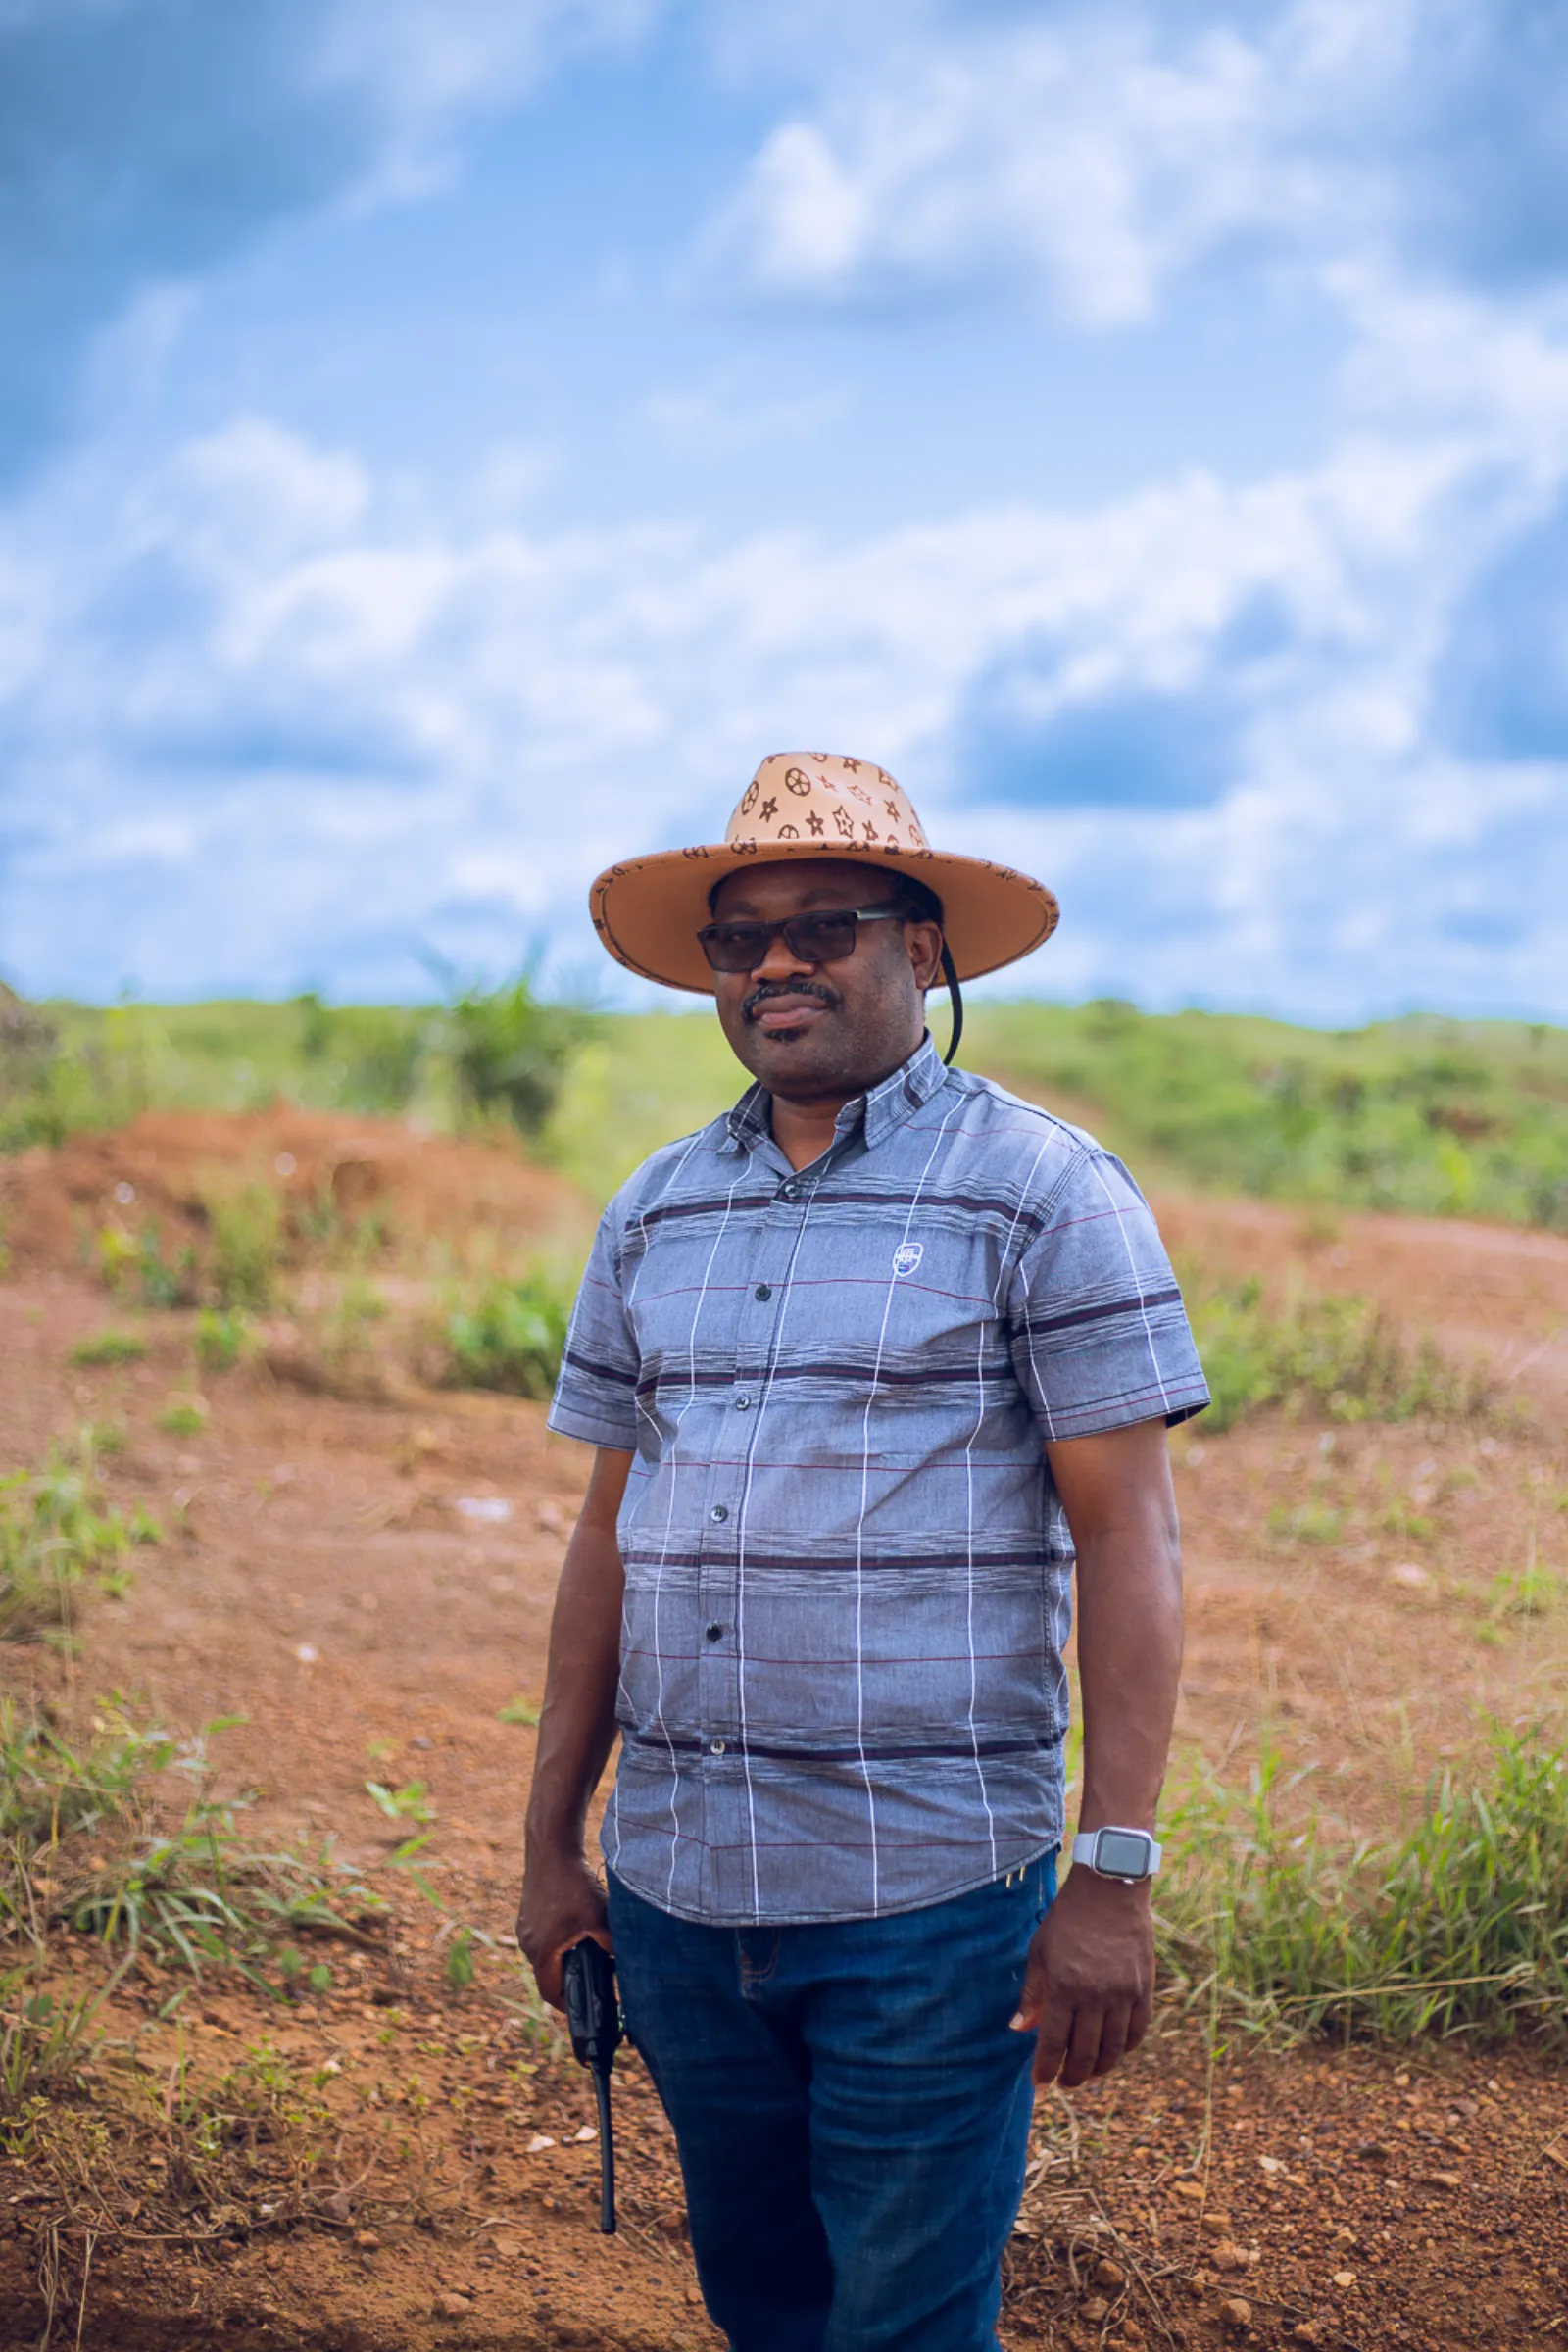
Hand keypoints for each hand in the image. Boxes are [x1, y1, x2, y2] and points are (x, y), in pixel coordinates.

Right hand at [516, 1847, 610, 2010]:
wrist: (551, 1848)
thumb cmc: (573, 1883)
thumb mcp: (598, 1916)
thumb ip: (611, 1943)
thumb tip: (625, 1962)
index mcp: (541, 1951)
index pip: (550, 1993)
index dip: (567, 2006)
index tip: (585, 2011)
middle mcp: (527, 1943)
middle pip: (547, 1974)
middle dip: (569, 1981)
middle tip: (592, 1983)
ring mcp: (525, 1926)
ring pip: (546, 1954)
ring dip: (564, 1959)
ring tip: (588, 1956)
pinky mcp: (528, 1912)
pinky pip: (543, 1936)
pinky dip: (559, 1941)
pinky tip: (577, 1930)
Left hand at [1012, 1865, 1153, 2086]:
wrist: (1110, 1890)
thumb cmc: (1067, 1919)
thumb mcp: (1040, 1951)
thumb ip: (1032, 1993)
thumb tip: (1019, 2029)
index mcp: (1063, 1987)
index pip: (1053, 2043)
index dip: (1045, 2068)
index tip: (1040, 2083)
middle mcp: (1094, 1996)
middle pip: (1084, 2053)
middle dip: (1072, 2076)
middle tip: (1065, 2082)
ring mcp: (1123, 1994)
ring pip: (1113, 2049)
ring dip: (1100, 2069)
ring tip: (1089, 2074)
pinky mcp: (1144, 1989)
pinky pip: (1137, 2032)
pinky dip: (1125, 2049)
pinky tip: (1115, 2052)